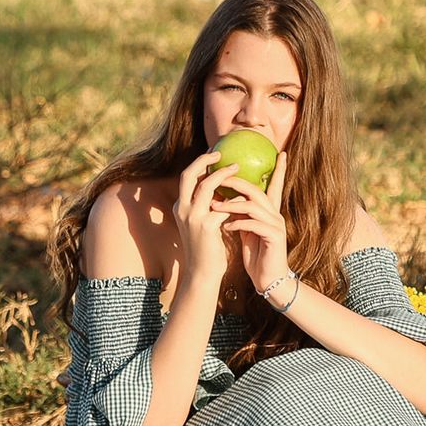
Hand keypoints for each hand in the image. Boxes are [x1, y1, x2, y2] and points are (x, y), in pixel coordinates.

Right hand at [173, 150, 240, 290]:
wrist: (202, 273)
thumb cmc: (206, 249)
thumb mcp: (202, 224)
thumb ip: (208, 206)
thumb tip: (222, 189)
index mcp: (180, 207)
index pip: (186, 178)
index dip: (199, 163)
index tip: (213, 153)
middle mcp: (182, 209)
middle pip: (188, 174)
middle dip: (204, 160)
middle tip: (220, 153)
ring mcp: (192, 217)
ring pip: (206, 185)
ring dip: (223, 174)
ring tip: (238, 168)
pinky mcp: (206, 226)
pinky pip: (223, 204)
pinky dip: (235, 198)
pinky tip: (245, 196)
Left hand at [212, 151, 290, 293]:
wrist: (268, 279)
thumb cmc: (256, 254)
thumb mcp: (245, 230)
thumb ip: (240, 214)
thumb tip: (223, 198)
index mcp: (269, 211)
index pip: (274, 185)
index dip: (279, 170)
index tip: (282, 153)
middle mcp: (275, 214)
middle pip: (256, 190)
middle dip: (235, 182)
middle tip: (217, 178)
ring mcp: (276, 225)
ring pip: (252, 205)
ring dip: (230, 205)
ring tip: (214, 207)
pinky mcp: (274, 237)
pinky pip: (253, 224)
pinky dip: (238, 224)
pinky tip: (227, 228)